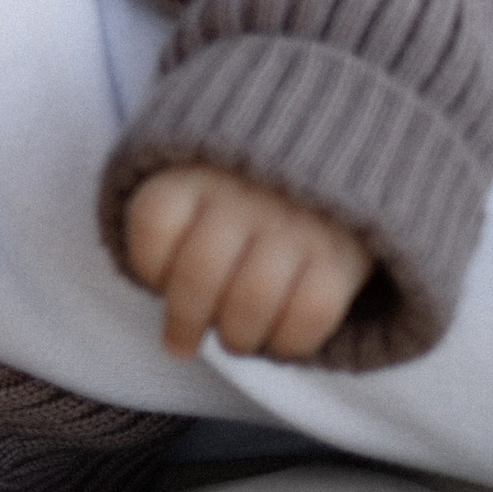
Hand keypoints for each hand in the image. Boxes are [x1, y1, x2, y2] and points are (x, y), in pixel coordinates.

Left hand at [124, 164, 372, 362]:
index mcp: (200, 167)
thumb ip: (178, 216)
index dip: (148, 267)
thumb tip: (161, 292)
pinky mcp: (341, 254)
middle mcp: (245, 193)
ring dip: (236, 337)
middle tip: (181, 343)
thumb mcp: (202, 170)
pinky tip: (279, 340)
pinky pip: (308, 316)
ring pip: (250, 303)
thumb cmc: (252, 181)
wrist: (344, 149)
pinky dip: (288, 343)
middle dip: (184, 323)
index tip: (160, 280)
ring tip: (235, 340)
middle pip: (198, 275)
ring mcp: (296, 223)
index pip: (153, 224)